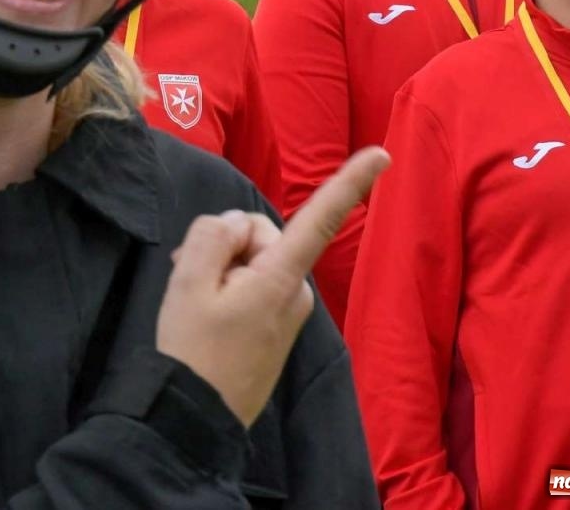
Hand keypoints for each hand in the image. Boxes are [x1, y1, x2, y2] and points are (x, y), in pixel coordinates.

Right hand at [154, 146, 388, 426]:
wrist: (195, 416)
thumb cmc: (193, 349)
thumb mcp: (188, 282)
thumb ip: (212, 236)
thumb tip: (234, 225)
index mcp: (280, 277)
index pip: (319, 221)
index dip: (349, 183)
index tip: (382, 153)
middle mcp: (296, 290)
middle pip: (260, 233)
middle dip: (226, 243)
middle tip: (194, 278)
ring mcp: (290, 309)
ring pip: (253, 257)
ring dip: (222, 266)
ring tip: (196, 300)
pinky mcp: (279, 323)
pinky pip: (254, 281)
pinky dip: (228, 284)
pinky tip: (206, 308)